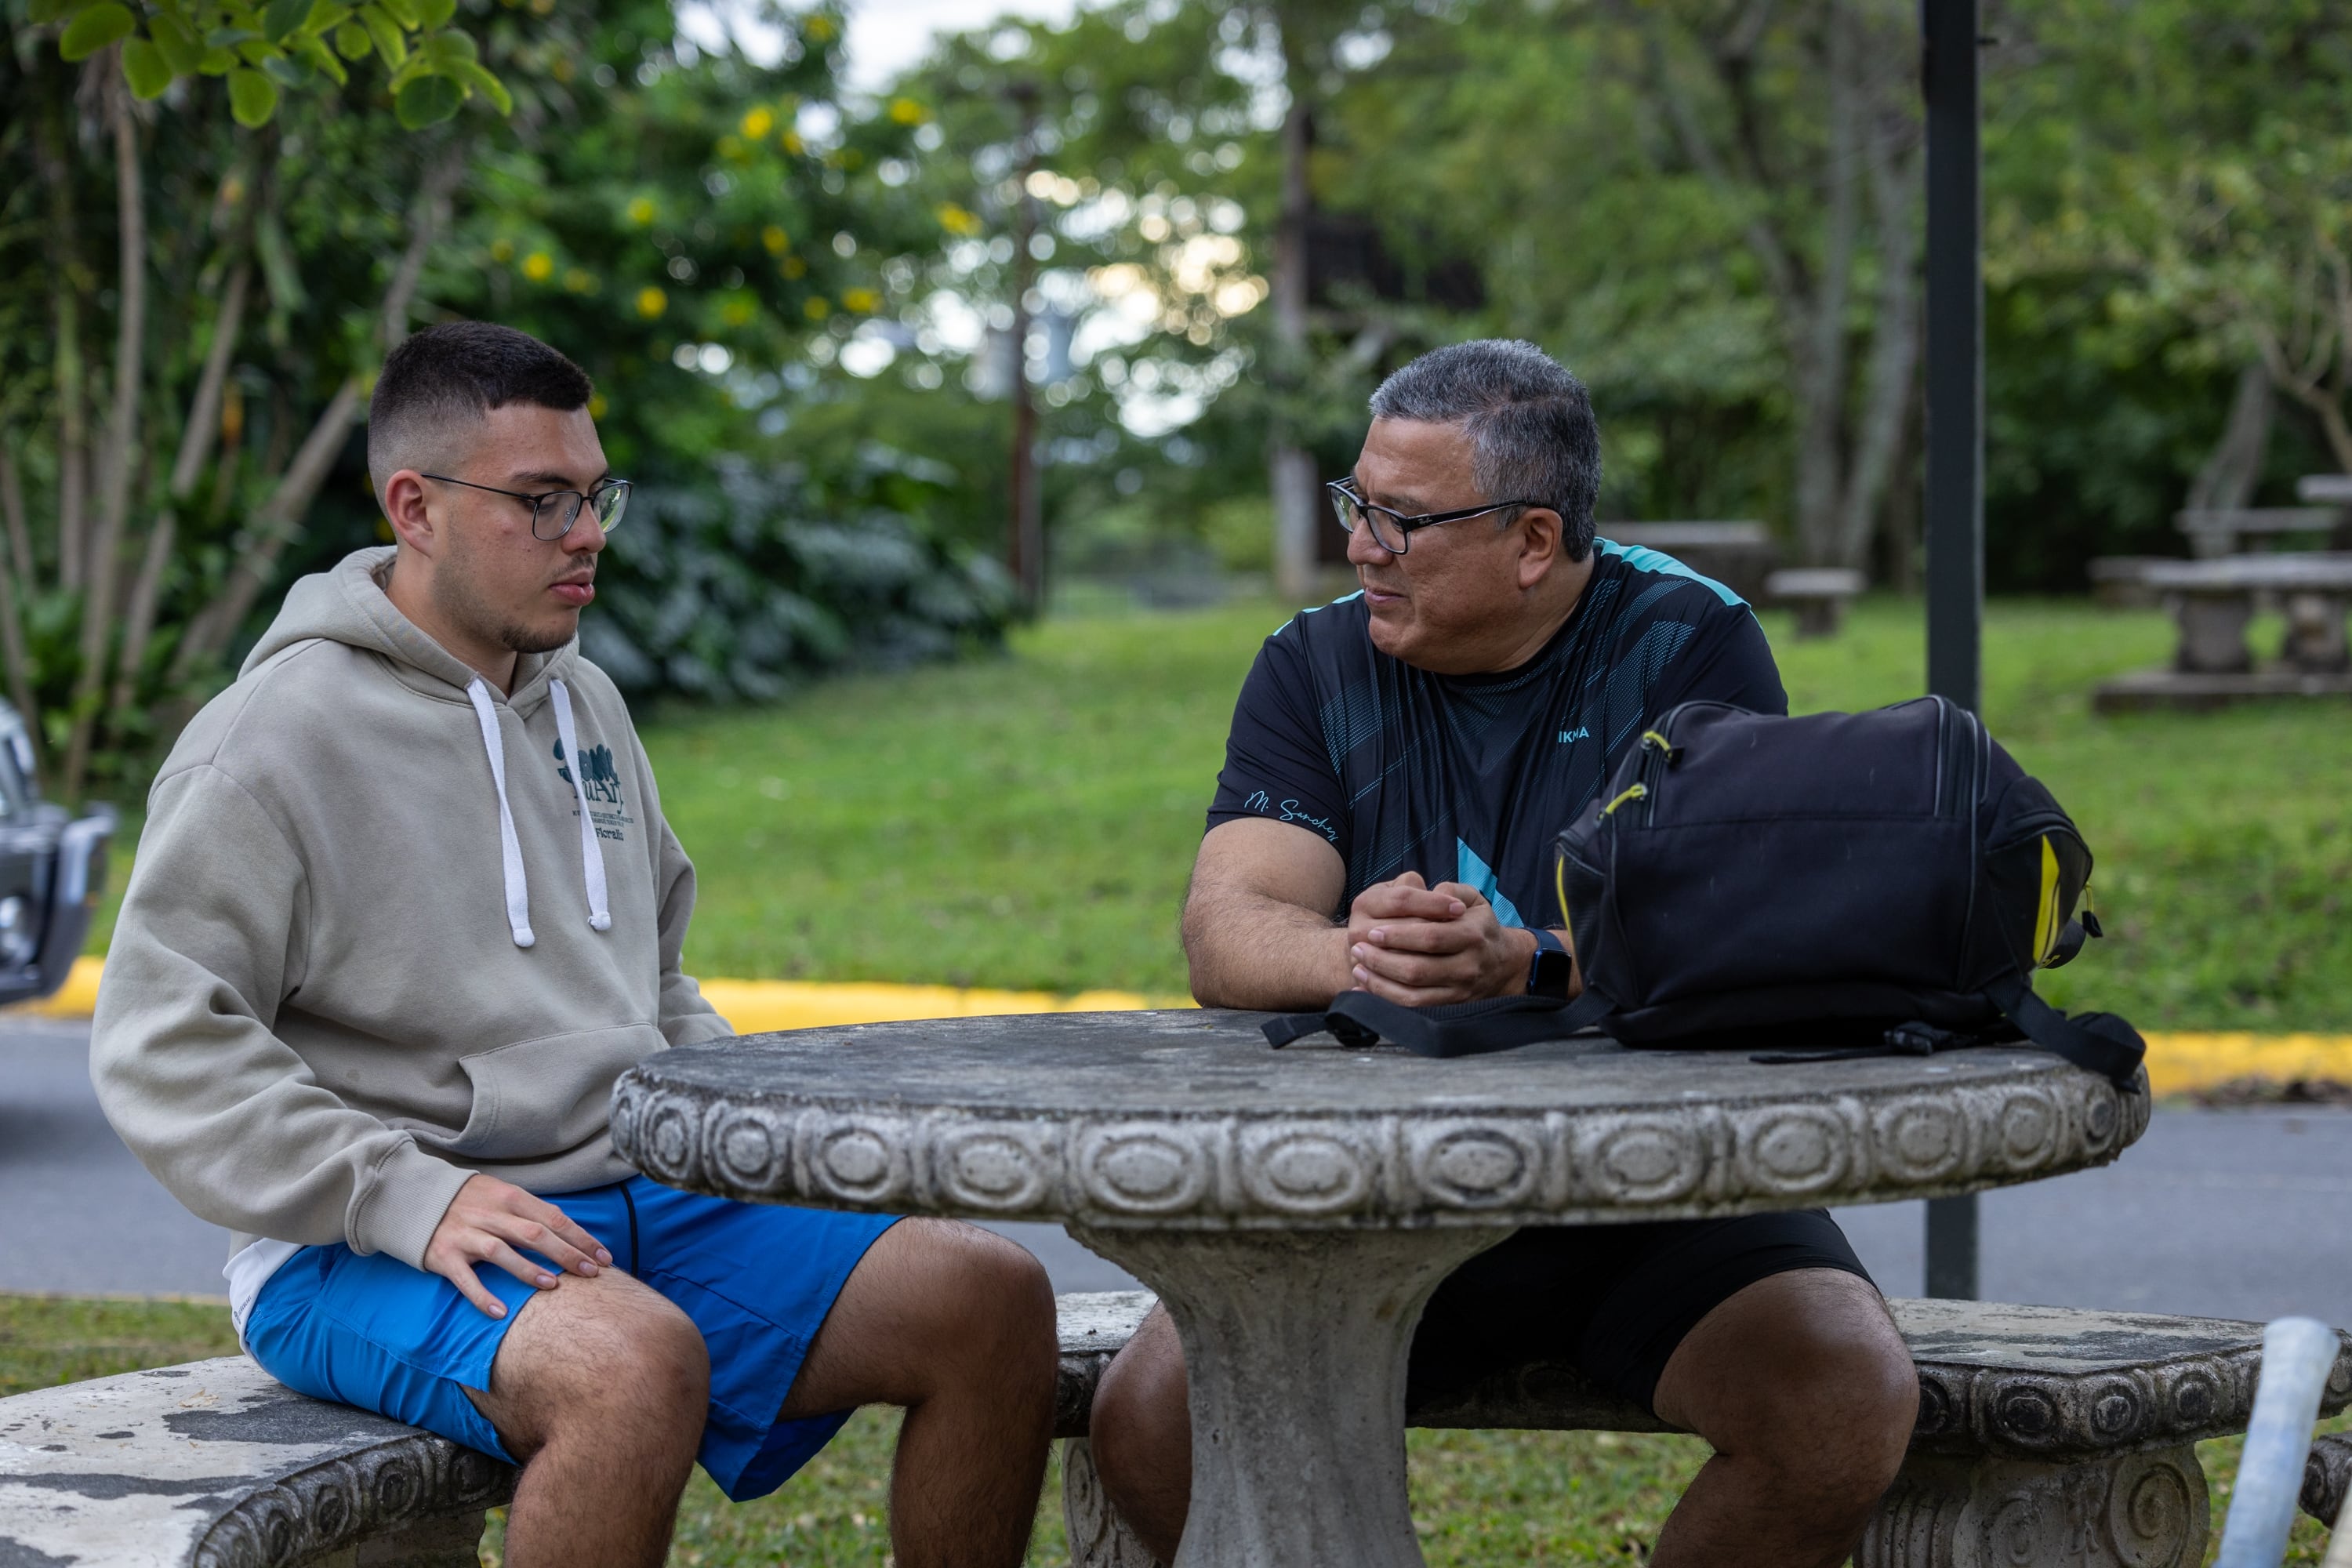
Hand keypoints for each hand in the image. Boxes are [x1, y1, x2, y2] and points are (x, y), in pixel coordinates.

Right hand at [422, 1174, 612, 1318]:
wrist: (415, 1198)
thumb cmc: (471, 1200)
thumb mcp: (503, 1195)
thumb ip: (532, 1211)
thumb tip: (569, 1226)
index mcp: (510, 1198)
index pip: (553, 1219)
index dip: (581, 1238)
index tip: (604, 1257)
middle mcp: (490, 1214)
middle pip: (535, 1234)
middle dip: (566, 1255)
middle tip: (592, 1273)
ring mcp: (466, 1235)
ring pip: (502, 1252)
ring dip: (528, 1270)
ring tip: (553, 1287)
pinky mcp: (444, 1256)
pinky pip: (465, 1279)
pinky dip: (482, 1296)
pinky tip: (501, 1312)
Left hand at [1344, 873, 1534, 1006]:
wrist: (1503, 963)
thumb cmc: (1478, 925)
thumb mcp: (1474, 900)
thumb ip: (1452, 889)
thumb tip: (1431, 890)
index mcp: (1472, 934)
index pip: (1431, 936)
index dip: (1399, 936)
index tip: (1373, 932)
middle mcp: (1468, 965)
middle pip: (1418, 968)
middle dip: (1383, 960)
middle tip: (1358, 948)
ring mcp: (1460, 990)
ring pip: (1414, 993)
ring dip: (1380, 982)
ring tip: (1359, 967)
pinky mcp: (1451, 1006)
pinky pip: (1415, 1008)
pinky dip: (1388, 1000)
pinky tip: (1367, 988)